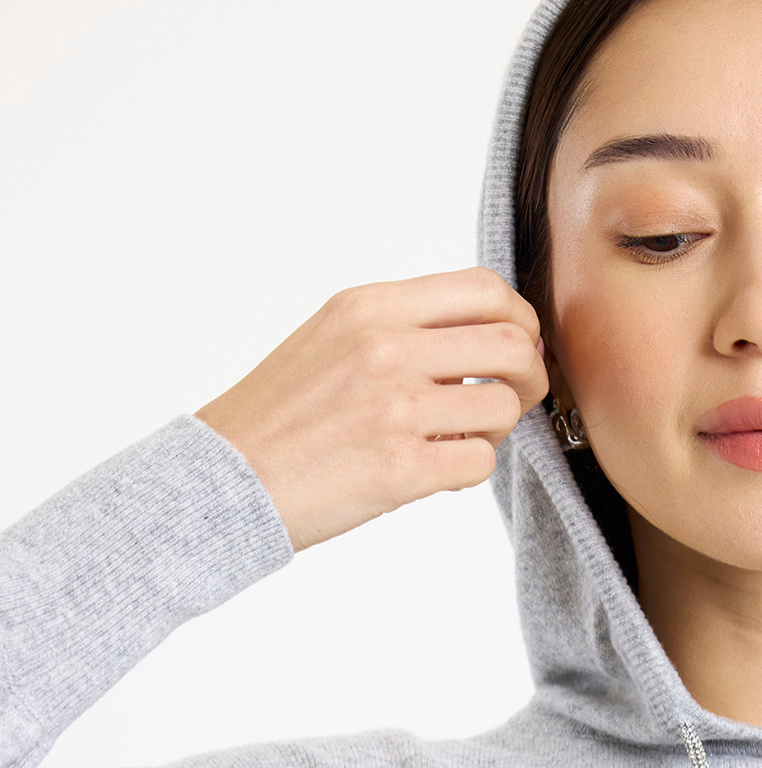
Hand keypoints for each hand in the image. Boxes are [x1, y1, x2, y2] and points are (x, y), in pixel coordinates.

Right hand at [196, 267, 549, 550]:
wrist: (225, 478)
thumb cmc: (280, 417)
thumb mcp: (334, 338)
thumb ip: (403, 327)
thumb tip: (487, 334)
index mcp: (371, 307)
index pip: (484, 289)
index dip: (518, 320)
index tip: (516, 346)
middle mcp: (387, 348)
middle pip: (511, 344)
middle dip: (529, 375)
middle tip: (514, 397)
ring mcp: (397, 407)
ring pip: (503, 407)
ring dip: (495, 429)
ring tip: (457, 438)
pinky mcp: (403, 467)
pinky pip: (480, 461)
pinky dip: (468, 469)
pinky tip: (436, 471)